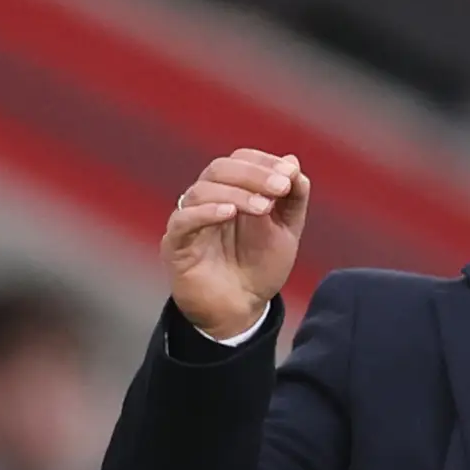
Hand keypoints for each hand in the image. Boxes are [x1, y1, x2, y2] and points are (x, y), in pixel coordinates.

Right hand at [165, 150, 311, 339]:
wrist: (243, 309)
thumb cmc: (260, 267)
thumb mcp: (286, 231)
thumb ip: (292, 199)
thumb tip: (293, 161)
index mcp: (232, 191)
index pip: (240, 160)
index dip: (264, 162)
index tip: (290, 173)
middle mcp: (207, 200)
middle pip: (220, 169)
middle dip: (254, 175)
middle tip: (280, 187)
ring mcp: (189, 220)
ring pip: (202, 191)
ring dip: (236, 194)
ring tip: (263, 207)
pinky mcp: (176, 244)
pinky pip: (183, 220)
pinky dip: (205, 212)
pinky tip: (229, 214)